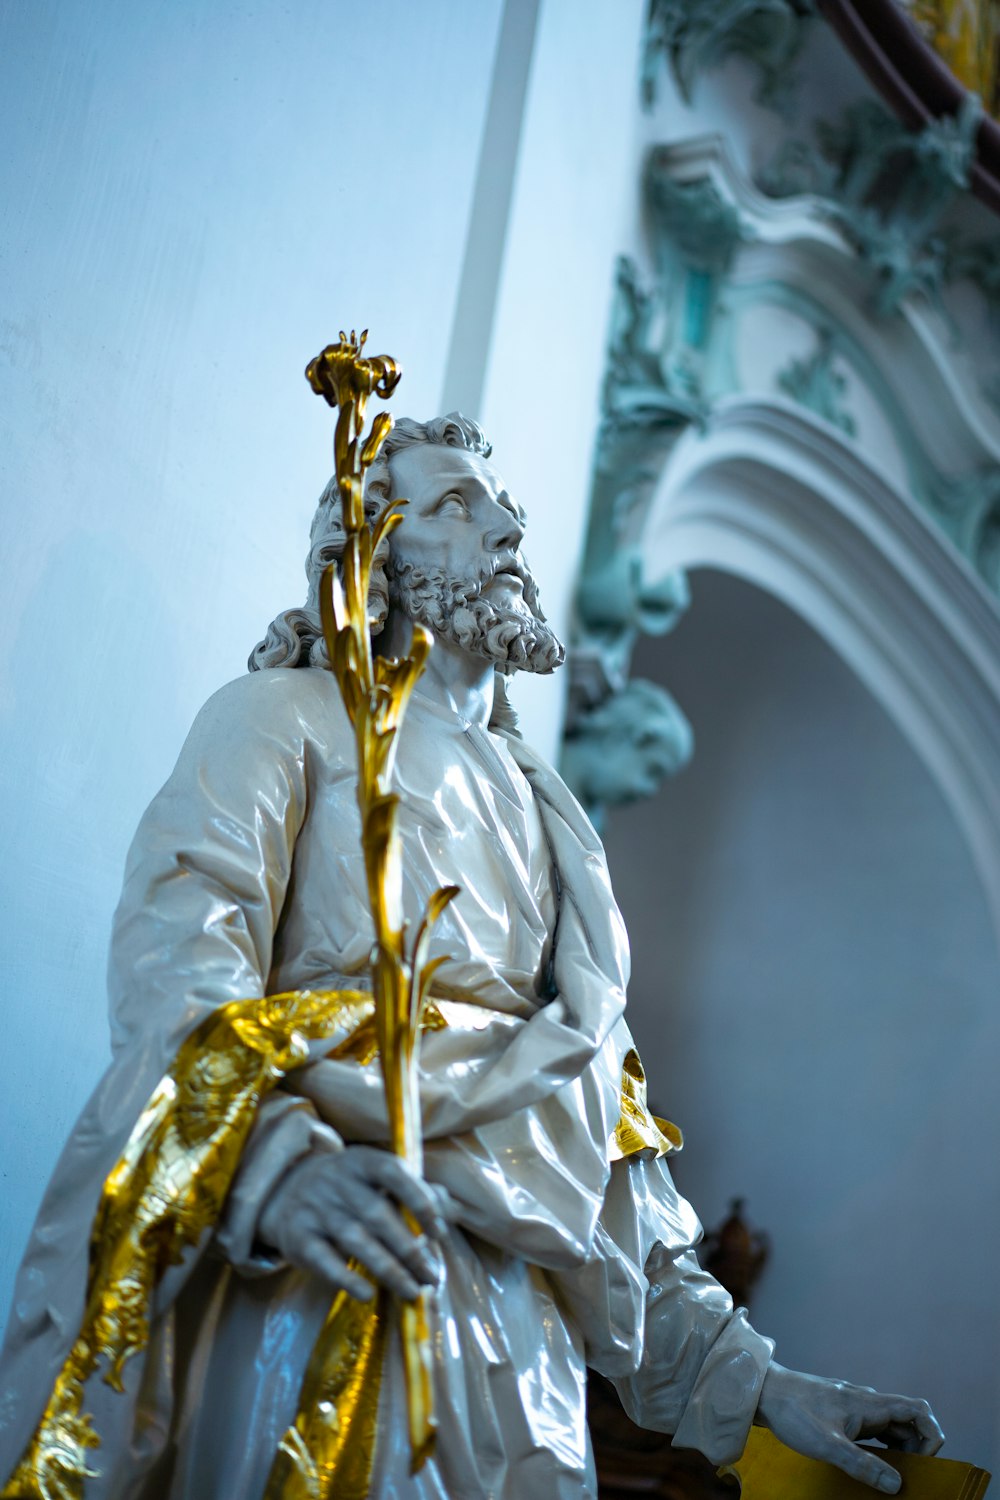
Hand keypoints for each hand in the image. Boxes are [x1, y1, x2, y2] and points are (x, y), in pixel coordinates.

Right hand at [257, 1144, 452, 1302]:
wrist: (287, 1192)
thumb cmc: (349, 1188)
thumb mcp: (377, 1178)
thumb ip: (415, 1191)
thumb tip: (452, 1210)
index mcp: (363, 1162)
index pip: (394, 1174)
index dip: (420, 1201)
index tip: (439, 1232)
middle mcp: (338, 1182)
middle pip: (378, 1215)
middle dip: (410, 1249)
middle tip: (432, 1275)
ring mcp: (315, 1209)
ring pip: (356, 1241)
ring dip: (389, 1269)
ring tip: (413, 1291)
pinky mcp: (299, 1238)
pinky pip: (324, 1261)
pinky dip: (347, 1278)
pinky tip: (368, 1294)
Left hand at [756, 1361, 943, 1493]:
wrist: (764, 1392)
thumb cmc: (794, 1413)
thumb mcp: (828, 1445)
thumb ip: (863, 1464)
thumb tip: (896, 1484)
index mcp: (870, 1404)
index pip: (918, 1410)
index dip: (932, 1433)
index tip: (927, 1460)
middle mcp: (866, 1402)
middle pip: (907, 1421)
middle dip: (916, 1448)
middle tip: (908, 1477)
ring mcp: (854, 1406)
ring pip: (889, 1426)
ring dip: (898, 1449)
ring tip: (890, 1475)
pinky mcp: (841, 1413)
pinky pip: (872, 1429)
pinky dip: (879, 1446)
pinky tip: (868, 1463)